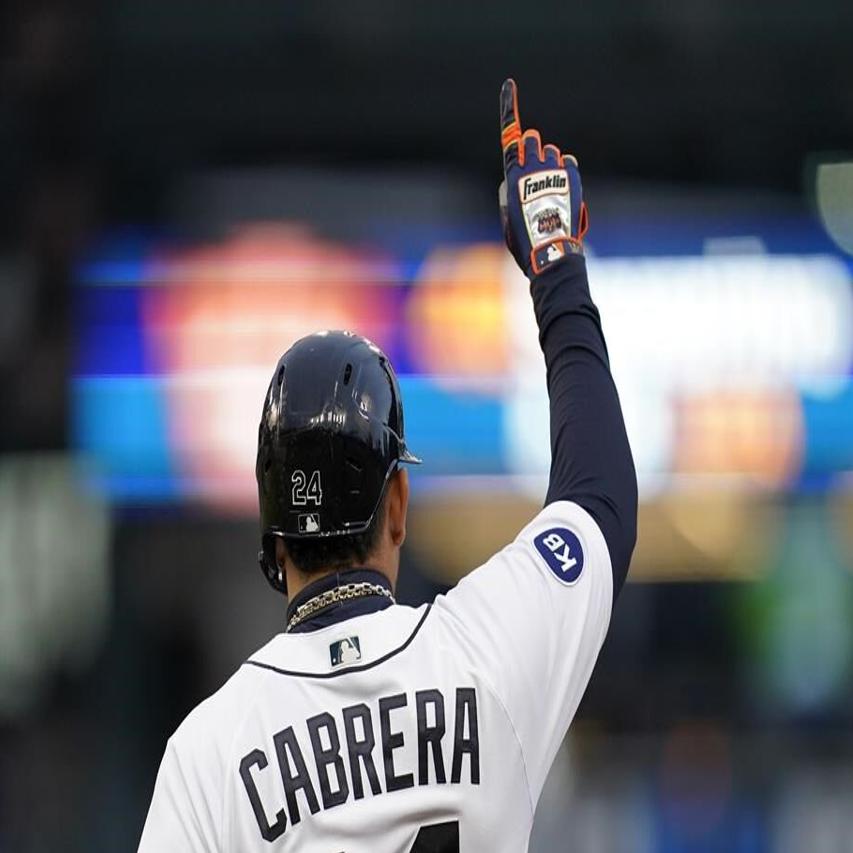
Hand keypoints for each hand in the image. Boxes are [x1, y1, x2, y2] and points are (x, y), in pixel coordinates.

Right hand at [499, 78, 587, 277]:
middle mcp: (533, 166)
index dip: (508, 107)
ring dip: (549, 164)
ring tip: (549, 191)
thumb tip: (519, 178)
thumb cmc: (525, 240)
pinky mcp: (573, 176)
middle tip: (534, 169)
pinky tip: (562, 192)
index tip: (509, 85)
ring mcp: (555, 170)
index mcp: (512, 175)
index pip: (510, 134)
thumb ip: (511, 191)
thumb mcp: (508, 216)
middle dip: (532, 148)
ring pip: (552, 151)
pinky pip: (568, 163)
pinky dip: (565, 173)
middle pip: (534, 138)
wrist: (552, 251)